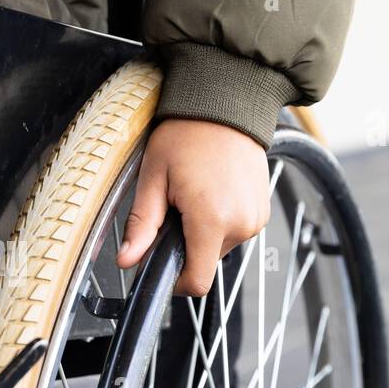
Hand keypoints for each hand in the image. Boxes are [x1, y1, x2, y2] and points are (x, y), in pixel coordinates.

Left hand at [117, 118, 271, 296]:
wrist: (225, 105)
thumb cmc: (187, 134)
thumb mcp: (153, 179)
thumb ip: (141, 226)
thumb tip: (126, 260)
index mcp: (212, 220)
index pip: (197, 282)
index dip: (174, 282)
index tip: (161, 264)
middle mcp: (241, 224)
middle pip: (204, 262)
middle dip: (184, 244)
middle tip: (173, 208)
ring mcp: (256, 218)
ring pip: (218, 247)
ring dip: (201, 232)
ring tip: (193, 195)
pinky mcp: (262, 211)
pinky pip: (234, 231)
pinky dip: (218, 221)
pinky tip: (210, 192)